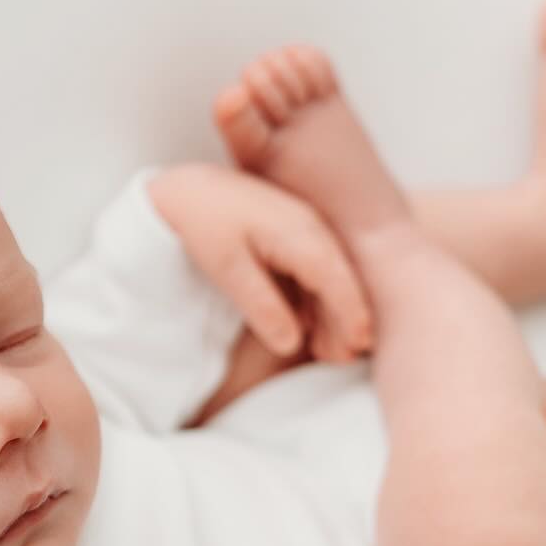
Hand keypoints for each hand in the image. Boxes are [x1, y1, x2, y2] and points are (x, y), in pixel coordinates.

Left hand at [147, 161, 372, 362]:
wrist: (185, 185)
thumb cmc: (203, 222)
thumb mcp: (227, 268)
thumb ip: (261, 306)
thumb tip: (291, 345)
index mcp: (300, 235)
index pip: (337, 280)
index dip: (351, 313)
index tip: (360, 343)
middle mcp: (310, 228)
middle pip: (341, 279)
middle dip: (347, 319)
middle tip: (342, 359)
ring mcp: (302, 228)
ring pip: (331, 275)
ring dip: (333, 312)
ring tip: (329, 352)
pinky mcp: (290, 233)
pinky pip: (314, 269)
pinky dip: (316, 298)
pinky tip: (307, 326)